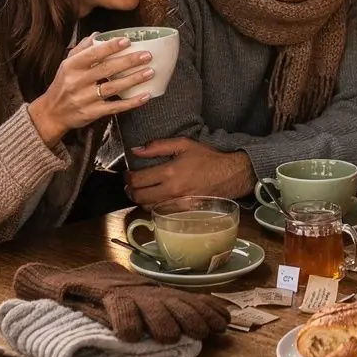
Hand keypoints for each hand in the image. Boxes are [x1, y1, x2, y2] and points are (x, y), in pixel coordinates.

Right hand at [28, 37, 153, 146]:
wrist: (52, 113)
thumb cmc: (62, 85)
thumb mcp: (66, 65)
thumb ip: (81, 49)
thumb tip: (97, 34)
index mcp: (71, 66)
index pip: (92, 54)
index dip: (110, 47)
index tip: (127, 41)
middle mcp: (77, 82)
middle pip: (106, 69)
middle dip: (128, 61)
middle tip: (146, 55)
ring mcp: (85, 98)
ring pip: (113, 87)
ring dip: (133, 80)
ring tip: (150, 72)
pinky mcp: (92, 113)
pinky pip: (115, 107)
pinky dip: (131, 102)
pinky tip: (145, 96)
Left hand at [126, 140, 255, 205]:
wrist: (229, 175)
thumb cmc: (206, 158)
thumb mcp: (183, 144)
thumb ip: (158, 146)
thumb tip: (136, 150)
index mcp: (170, 172)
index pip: (138, 180)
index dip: (128, 177)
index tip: (128, 174)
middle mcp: (171, 190)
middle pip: (139, 197)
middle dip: (130, 190)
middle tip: (131, 184)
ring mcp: (177, 204)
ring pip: (147, 208)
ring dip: (141, 200)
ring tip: (142, 191)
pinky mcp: (183, 212)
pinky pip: (161, 213)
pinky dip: (154, 206)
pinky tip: (156, 198)